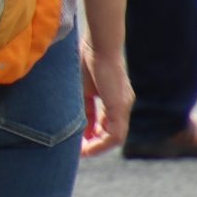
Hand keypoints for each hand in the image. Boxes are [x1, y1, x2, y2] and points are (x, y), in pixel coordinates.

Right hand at [80, 39, 133, 157]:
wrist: (98, 44)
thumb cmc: (85, 59)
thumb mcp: (80, 89)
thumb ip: (81, 106)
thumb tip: (72, 124)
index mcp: (113, 99)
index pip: (104, 124)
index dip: (91, 136)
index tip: (76, 143)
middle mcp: (122, 104)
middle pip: (111, 133)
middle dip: (94, 145)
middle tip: (78, 152)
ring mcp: (123, 106)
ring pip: (115, 137)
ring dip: (98, 147)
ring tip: (82, 152)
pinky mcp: (120, 107)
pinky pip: (115, 134)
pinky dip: (101, 143)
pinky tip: (88, 147)